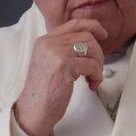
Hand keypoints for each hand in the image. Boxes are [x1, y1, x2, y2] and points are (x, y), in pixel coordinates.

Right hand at [13, 18, 107, 135]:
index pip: (74, 23)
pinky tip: (91, 84)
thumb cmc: (43, 92)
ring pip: (91, 49)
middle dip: (98, 52)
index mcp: (45, 40)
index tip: (103, 34)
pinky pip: (92, 65)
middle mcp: (49, 43)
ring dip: (98, 65)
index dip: (92, 26)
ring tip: (93, 77)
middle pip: (86, 36)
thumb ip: (63, 49)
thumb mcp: (49, 62)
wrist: (33, 111)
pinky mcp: (64, 67)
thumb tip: (89, 43)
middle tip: (97, 67)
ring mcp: (56, 54)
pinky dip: (97, 75)